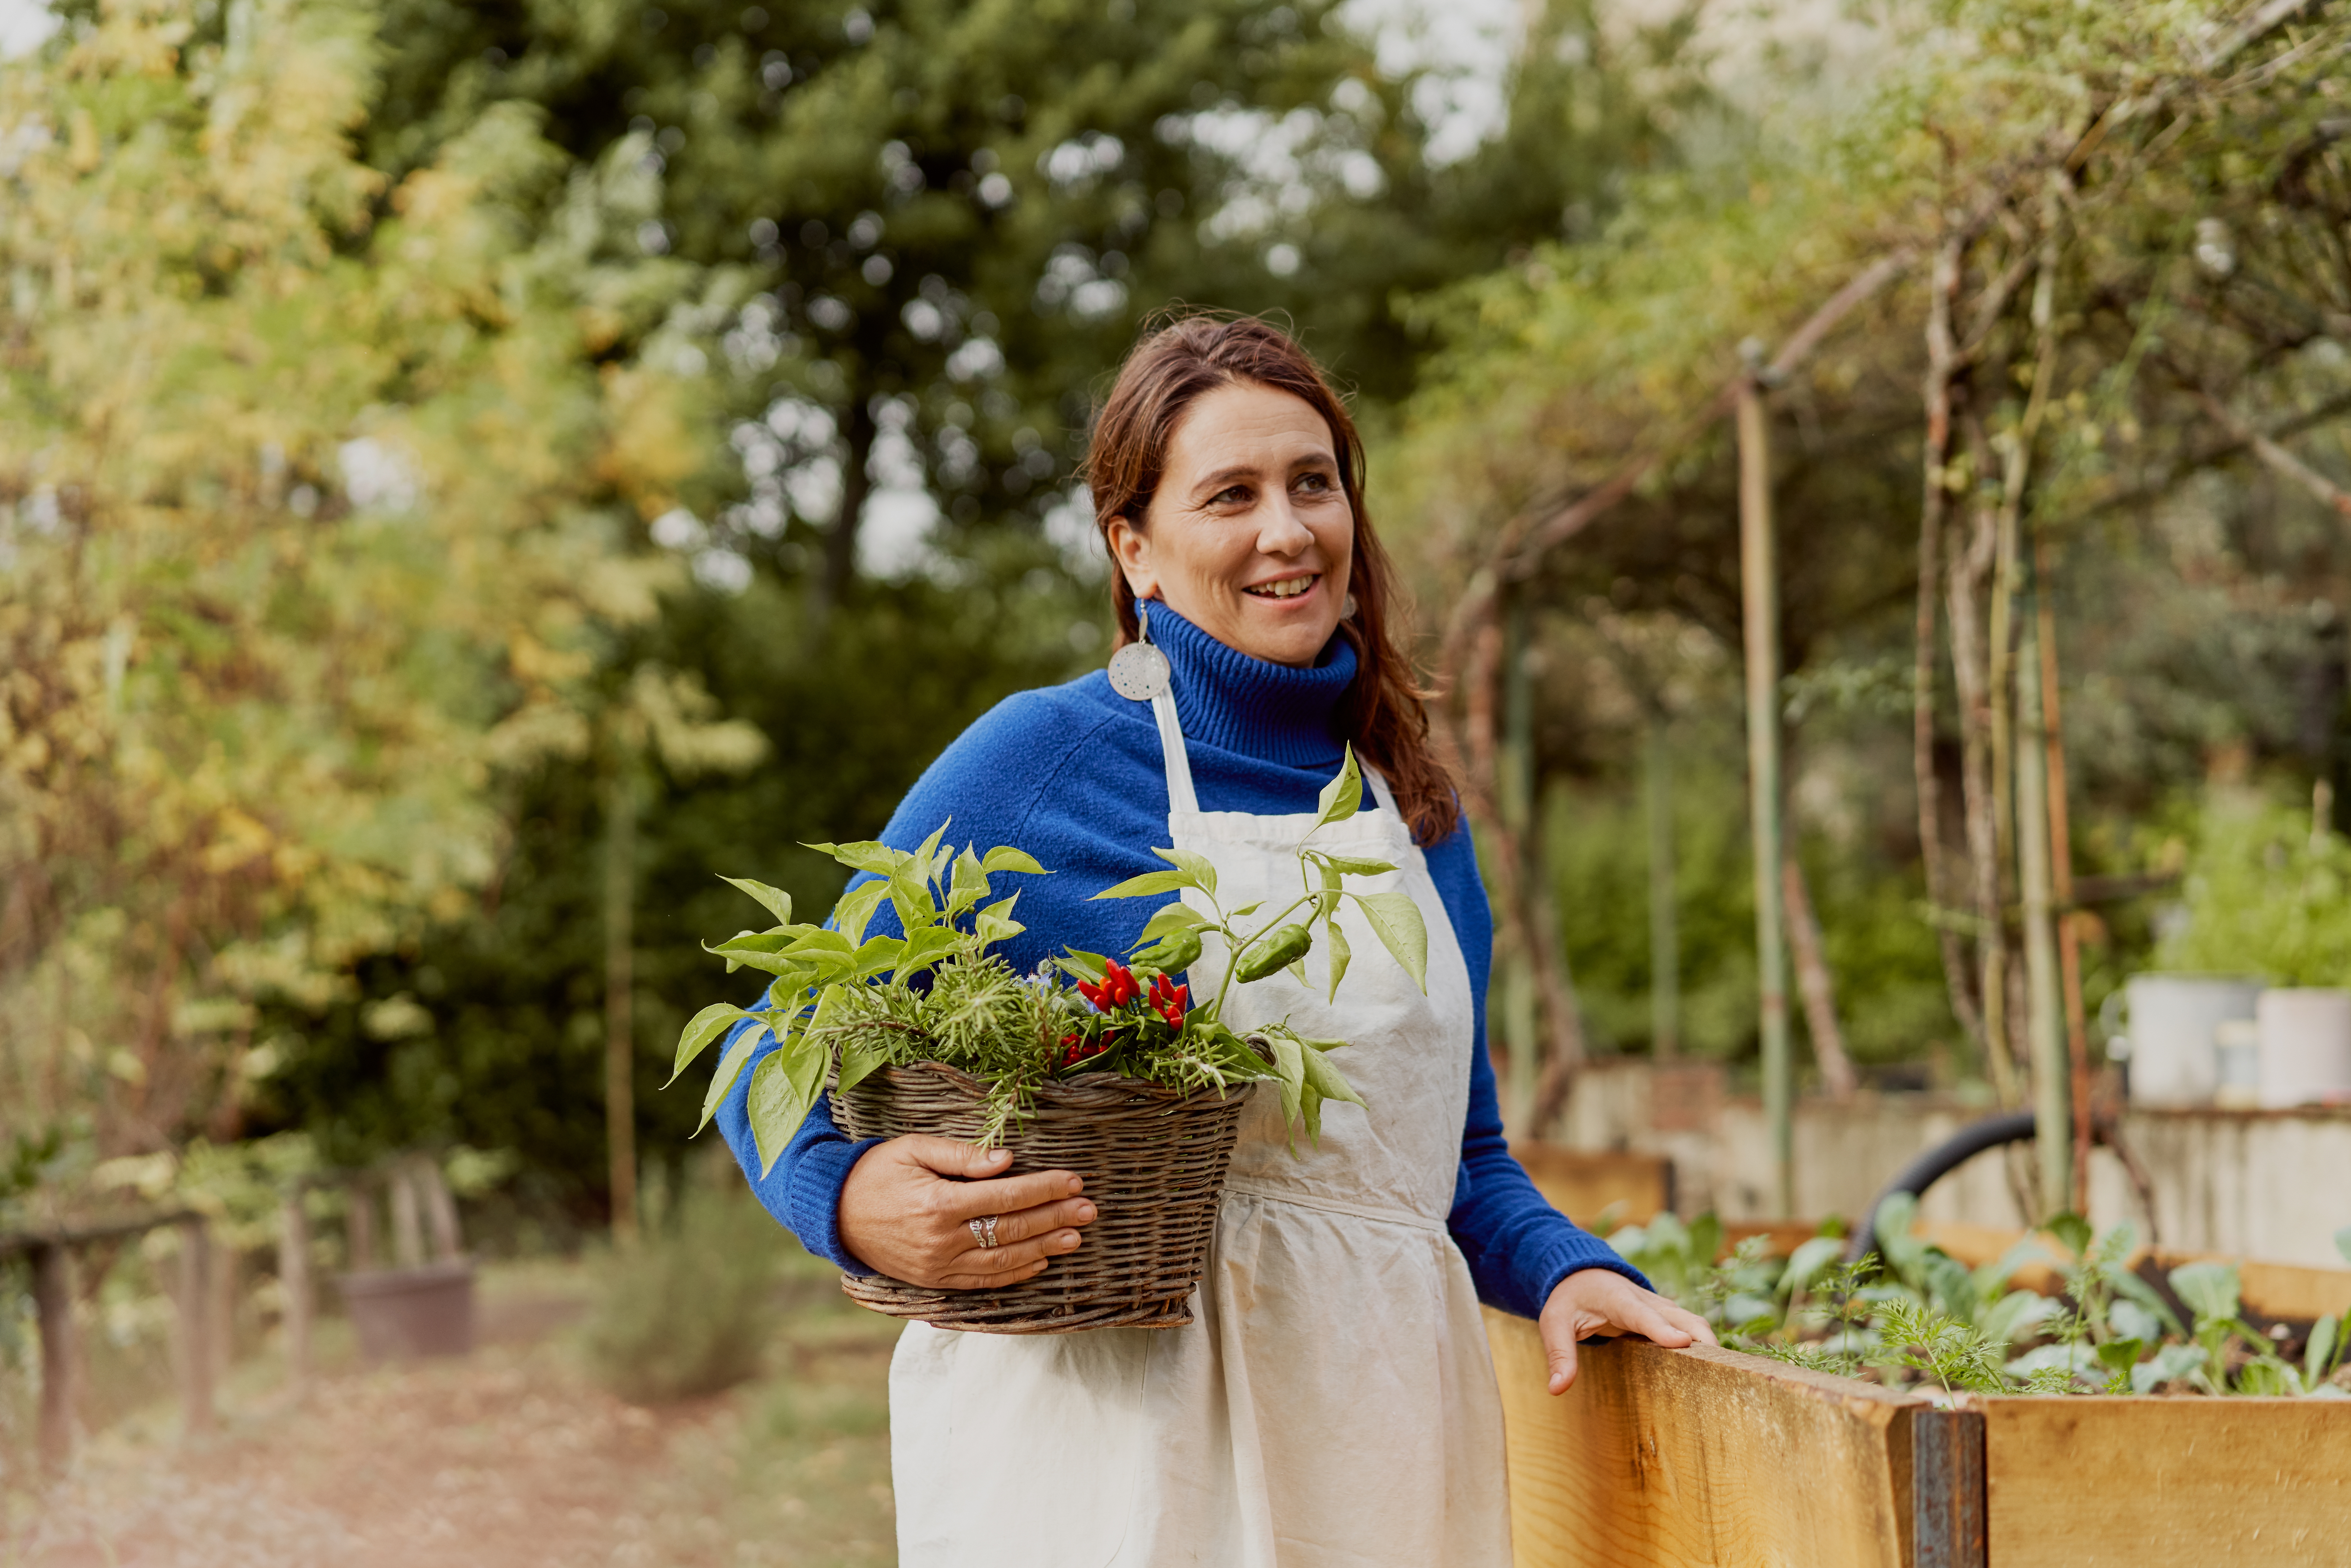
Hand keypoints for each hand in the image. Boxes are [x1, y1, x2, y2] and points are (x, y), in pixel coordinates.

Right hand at [837, 1135, 1095, 1289]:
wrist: (834, 1212)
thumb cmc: (877, 1172)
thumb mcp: (914, 1149)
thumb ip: (962, 1156)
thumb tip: (1008, 1160)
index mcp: (938, 1204)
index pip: (1005, 1197)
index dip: (1043, 1189)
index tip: (1074, 1181)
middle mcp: (941, 1240)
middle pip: (1011, 1230)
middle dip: (1054, 1218)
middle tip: (1089, 1210)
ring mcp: (939, 1266)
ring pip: (1002, 1260)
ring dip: (1043, 1249)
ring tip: (1075, 1238)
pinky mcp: (935, 1281)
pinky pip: (983, 1281)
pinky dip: (1014, 1273)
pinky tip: (1039, 1263)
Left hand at [1537, 1267, 1716, 1394]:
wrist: (1581, 1272)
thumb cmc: (1568, 1299)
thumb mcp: (1554, 1323)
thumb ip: (1559, 1354)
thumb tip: (1556, 1389)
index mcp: (1617, 1299)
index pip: (1642, 1314)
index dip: (1662, 1328)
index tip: (1682, 1343)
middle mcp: (1646, 1300)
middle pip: (1682, 1317)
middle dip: (1701, 1339)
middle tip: (1720, 1370)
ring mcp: (1660, 1307)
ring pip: (1693, 1322)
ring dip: (1708, 1344)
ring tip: (1726, 1376)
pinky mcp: (1667, 1316)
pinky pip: (1691, 1329)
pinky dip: (1704, 1346)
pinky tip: (1714, 1371)